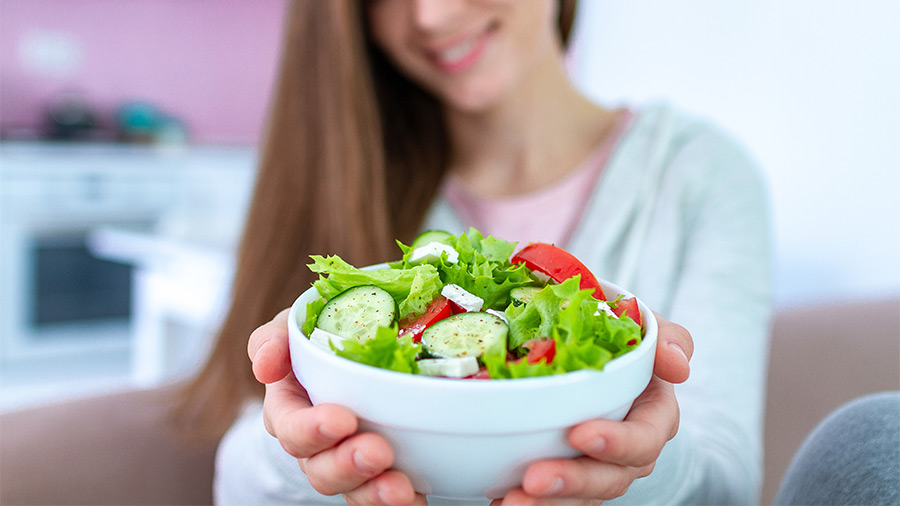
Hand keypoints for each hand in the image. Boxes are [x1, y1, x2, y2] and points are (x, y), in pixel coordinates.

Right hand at [248, 309, 425, 505]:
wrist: (363, 352)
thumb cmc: (321, 339)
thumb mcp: (293, 328)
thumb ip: (273, 339)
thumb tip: (265, 365)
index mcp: (289, 410)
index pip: (289, 427)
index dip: (311, 429)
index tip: (342, 419)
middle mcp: (314, 446)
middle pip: (320, 469)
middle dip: (347, 464)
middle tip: (377, 451)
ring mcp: (347, 464)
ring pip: (353, 490)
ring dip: (374, 492)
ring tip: (400, 488)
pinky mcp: (377, 476)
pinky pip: (383, 498)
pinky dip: (403, 501)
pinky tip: (418, 496)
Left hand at [490, 314, 693, 504]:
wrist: (581, 344)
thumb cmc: (617, 334)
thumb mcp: (645, 325)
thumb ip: (666, 337)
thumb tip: (678, 364)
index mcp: (653, 415)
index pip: (644, 438)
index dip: (617, 442)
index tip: (580, 434)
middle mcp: (629, 450)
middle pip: (610, 478)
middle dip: (574, 481)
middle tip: (535, 479)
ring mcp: (597, 467)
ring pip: (579, 496)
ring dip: (547, 504)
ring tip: (512, 501)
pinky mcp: (569, 478)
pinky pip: (553, 500)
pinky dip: (528, 503)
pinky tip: (498, 499)